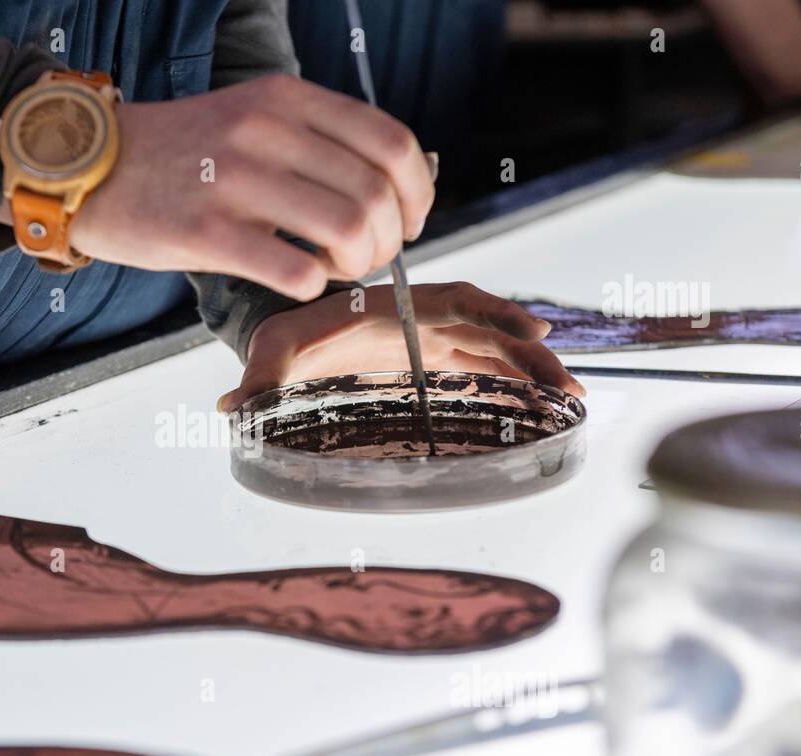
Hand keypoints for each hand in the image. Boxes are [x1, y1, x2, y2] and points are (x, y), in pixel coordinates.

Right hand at [70, 74, 435, 301]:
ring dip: (358, 264)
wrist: (87, 167)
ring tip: (337, 270)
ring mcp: (234, 182)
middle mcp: (265, 132)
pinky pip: (294, 271)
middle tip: (369, 257)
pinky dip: (312, 286)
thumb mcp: (250, 117)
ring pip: (348, 229)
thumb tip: (388, 189)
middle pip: (376, 194)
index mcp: (284, 99)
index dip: (418, 191)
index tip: (410, 220)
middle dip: (390, 239)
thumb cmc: (179, 155)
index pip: (391, 142)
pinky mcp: (204, 234)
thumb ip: (313, 140)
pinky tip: (296, 282)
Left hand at [216, 282, 585, 411]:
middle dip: (529, 354)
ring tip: (569, 398)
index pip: (454, 302)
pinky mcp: (428, 360)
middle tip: (566, 384)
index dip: (494, 313)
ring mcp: (428, 340)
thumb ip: (257, 377)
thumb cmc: (285, 330)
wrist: (287, 327)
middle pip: (487, 329)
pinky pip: (478, 364)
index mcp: (394, 309)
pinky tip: (536, 399)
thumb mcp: (271, 349)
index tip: (530, 328)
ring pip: (492, 348)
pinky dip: (508, 377)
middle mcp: (420, 321)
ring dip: (530, 369)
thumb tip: (230, 408)